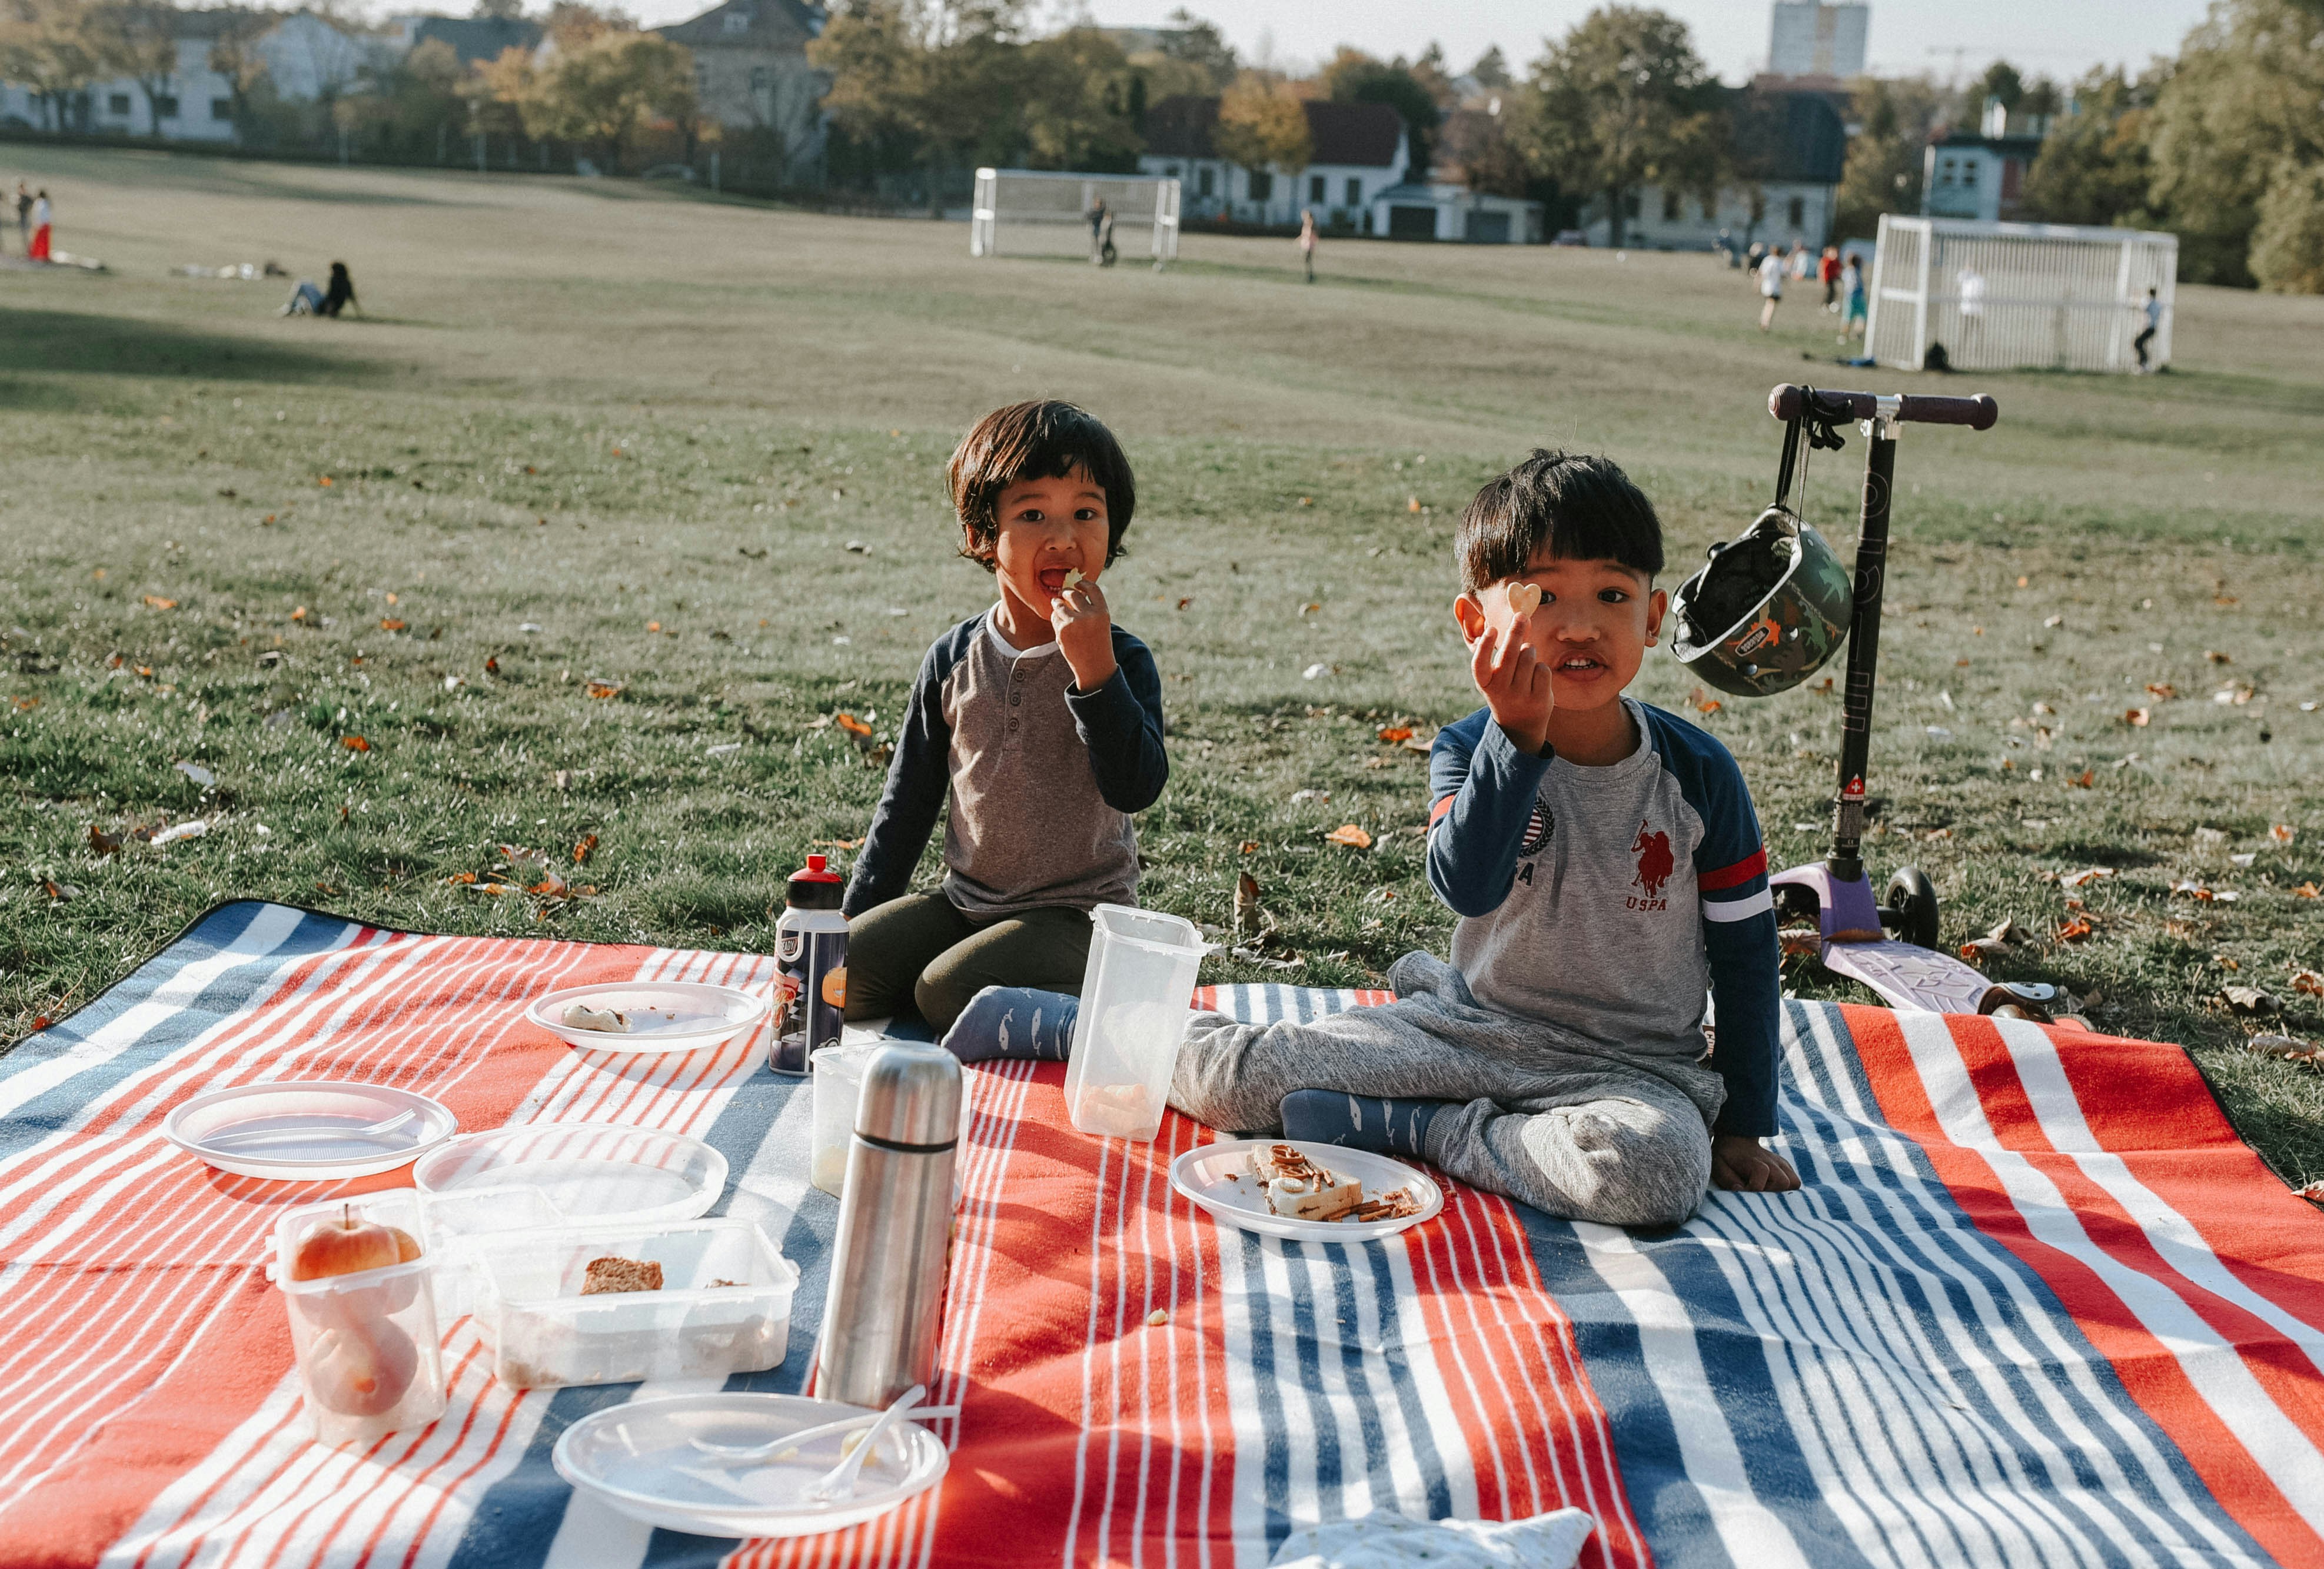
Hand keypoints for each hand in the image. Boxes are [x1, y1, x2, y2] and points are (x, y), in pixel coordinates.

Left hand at [1051, 575, 1116, 692]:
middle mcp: (1089, 615)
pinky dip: (1056, 620)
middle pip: (1072, 594)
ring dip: (1057, 605)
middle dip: (1065, 592)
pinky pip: (1054, 618)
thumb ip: (1089, 608)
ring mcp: (1074, 623)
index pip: (1093, 588)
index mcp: (1102, 612)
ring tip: (1059, 609)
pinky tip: (1063, 629)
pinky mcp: (1062, 631)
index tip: (1077, 584)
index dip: (1083, 584)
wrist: (1094, 667)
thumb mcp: (1100, 623)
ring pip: (1059, 605)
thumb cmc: (1097, 643)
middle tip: (1062, 594)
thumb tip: (1070, 591)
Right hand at [1468, 616, 1553, 754]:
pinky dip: (1541, 668)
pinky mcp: (1539, 699)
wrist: (1519, 726)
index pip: (1479, 664)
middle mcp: (1500, 691)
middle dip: (1516, 631)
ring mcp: (1520, 696)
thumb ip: (1506, 650)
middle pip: (1510, 654)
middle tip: (1521, 616)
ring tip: (1526, 660)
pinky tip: (1535, 677)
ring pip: (1529, 657)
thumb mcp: (1498, 675)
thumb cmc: (1506, 690)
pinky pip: (1543, 669)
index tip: (1492, 629)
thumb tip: (1522, 620)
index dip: (1485, 646)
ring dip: (1530, 652)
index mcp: (1485, 684)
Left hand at [1710, 1135, 1800, 1192]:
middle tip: (1757, 1193)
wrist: (1737, 1140)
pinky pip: (1795, 1181)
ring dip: (1782, 1192)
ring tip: (1766, 1192)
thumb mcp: (1719, 1166)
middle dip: (1770, 1192)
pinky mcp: (1786, 1166)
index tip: (1742, 1190)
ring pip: (1794, 1183)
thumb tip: (1740, 1190)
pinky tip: (1773, 1189)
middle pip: (1783, 1182)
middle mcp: (1772, 1161)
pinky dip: (1787, 1189)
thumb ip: (1728, 1179)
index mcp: (1755, 1161)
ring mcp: (1781, 1163)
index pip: (1759, 1181)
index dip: (1751, 1191)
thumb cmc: (1727, 1156)